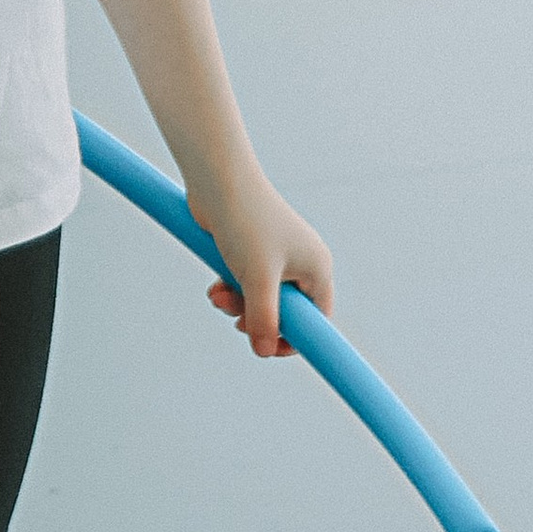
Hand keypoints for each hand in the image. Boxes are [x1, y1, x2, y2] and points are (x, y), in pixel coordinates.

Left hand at [198, 174, 333, 359]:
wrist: (218, 181)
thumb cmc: (246, 221)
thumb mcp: (257, 278)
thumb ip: (263, 318)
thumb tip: (263, 350)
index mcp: (316, 268)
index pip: (317, 318)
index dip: (294, 338)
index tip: (268, 349)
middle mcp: (300, 263)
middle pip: (285, 311)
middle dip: (257, 318)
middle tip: (236, 320)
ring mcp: (275, 256)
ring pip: (260, 298)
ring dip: (238, 304)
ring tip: (219, 295)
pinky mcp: (251, 251)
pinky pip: (245, 283)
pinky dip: (230, 288)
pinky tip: (215, 286)